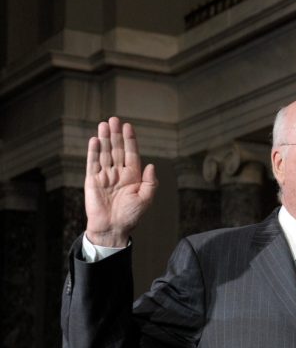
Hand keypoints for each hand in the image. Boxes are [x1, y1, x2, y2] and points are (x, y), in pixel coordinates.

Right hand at [85, 117, 157, 246]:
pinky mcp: (92, 180)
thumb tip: (151, 164)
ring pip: (105, 153)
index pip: (131, 154)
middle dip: (116, 135)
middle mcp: (119, 173)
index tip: (128, 126)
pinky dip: (93, 152)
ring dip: (105, 139)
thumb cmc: (131, 216)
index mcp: (133, 176)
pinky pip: (93, 163)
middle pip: (117, 150)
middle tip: (114, 119)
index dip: (130, 140)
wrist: (113, 228)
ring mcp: (105, 176)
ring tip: (104, 125)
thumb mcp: (146, 199)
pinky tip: (95, 140)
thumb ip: (150, 182)